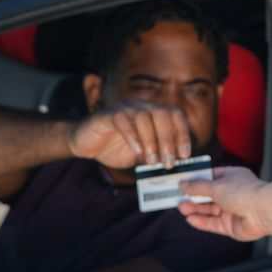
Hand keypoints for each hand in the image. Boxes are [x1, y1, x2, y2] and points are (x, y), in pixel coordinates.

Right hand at [68, 102, 192, 168]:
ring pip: (144, 116)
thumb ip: (157, 155)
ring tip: (152, 162)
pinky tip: (137, 153)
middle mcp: (141, 106)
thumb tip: (175, 165)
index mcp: (153, 112)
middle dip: (169, 140)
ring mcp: (124, 108)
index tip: (185, 155)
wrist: (86, 145)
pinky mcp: (107, 114)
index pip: (176, 114)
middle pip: (162, 113)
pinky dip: (132, 137)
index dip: (183, 134)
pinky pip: (122, 120)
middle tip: (168, 163)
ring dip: (151, 141)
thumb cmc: (116, 148)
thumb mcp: (142, 154)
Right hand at [178, 167, 268, 241]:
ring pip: (209, 210)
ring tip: (181, 208)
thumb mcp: (216, 186)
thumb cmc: (245, 193)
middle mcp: (232, 193)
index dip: (196, 180)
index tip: (182, 182)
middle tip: (178, 197)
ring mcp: (232, 210)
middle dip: (193, 196)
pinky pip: (213, 223)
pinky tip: (190, 219)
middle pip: (208, 195)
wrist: (263, 211)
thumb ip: (198, 187)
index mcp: (232, 177)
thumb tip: (183, 184)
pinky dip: (202, 221)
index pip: (211, 177)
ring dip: (195, 209)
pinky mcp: (231, 225)